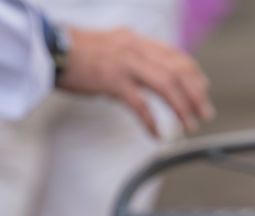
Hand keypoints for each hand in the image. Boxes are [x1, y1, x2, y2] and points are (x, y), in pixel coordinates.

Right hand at [58, 27, 213, 136]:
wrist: (50, 49)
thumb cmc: (75, 52)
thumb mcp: (109, 45)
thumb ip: (129, 53)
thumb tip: (145, 68)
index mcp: (136, 41)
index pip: (176, 55)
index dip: (194, 74)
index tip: (203, 89)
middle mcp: (136, 49)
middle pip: (178, 72)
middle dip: (196, 95)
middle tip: (205, 114)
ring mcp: (125, 64)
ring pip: (166, 86)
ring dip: (182, 108)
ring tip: (189, 126)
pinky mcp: (112, 81)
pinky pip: (140, 105)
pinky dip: (152, 122)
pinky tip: (157, 135)